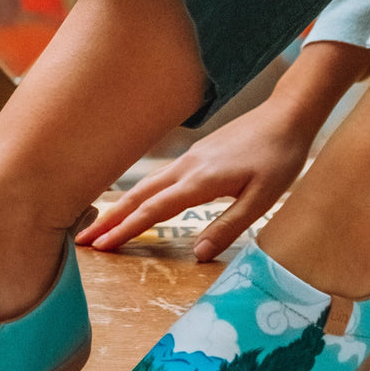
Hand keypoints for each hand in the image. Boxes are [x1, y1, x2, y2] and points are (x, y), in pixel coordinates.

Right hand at [76, 99, 313, 261]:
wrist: (287, 116)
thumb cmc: (279, 157)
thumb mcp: (262, 198)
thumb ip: (228, 226)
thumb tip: (197, 254)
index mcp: (200, 181)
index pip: (153, 210)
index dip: (125, 230)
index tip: (102, 246)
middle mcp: (187, 168)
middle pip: (138, 197)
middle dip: (109, 219)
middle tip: (83, 240)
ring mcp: (189, 160)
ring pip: (145, 186)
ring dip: (121, 207)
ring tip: (100, 225)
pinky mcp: (195, 157)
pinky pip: (158, 178)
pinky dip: (138, 194)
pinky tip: (135, 202)